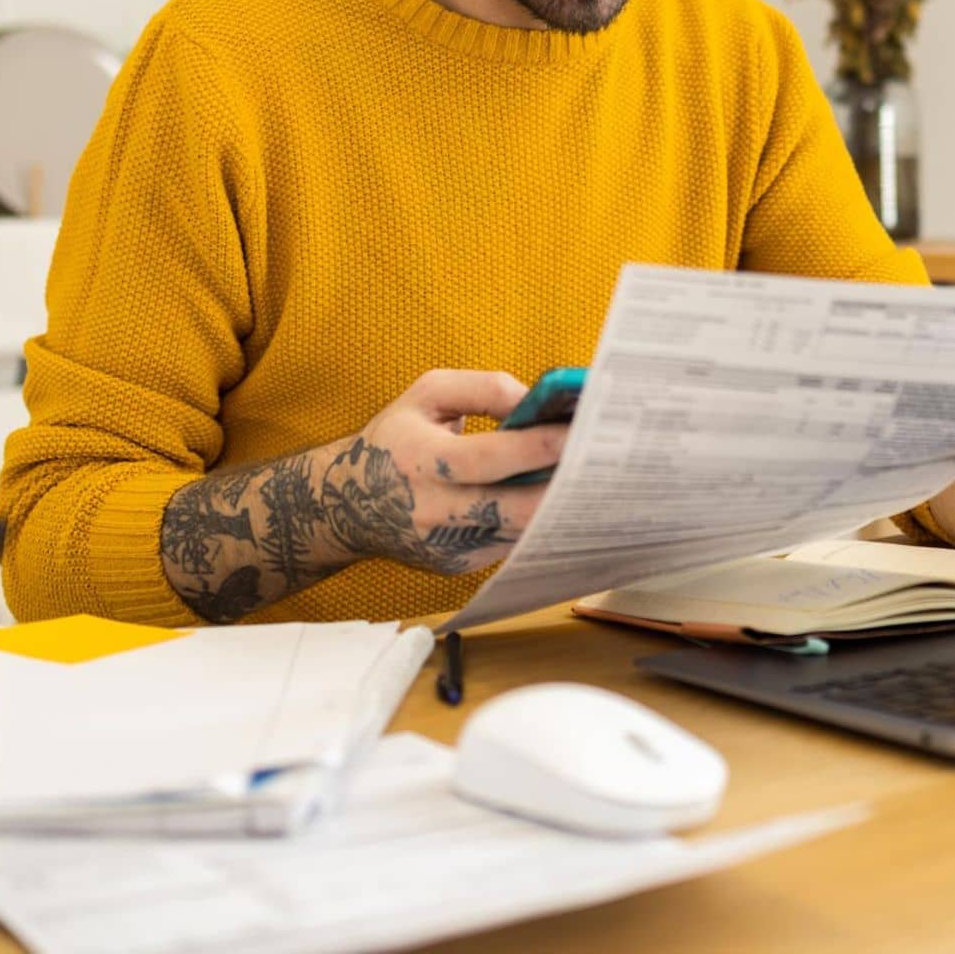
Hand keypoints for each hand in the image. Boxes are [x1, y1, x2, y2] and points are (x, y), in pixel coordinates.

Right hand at [161, 369, 566, 622]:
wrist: (344, 503)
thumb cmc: (395, 438)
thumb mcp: (426, 394)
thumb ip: (481, 388)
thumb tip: (534, 400)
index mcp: (422, 460)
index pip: (491, 457)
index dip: (541, 446)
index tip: (584, 432)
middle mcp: (434, 511)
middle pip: (515, 510)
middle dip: (565, 489)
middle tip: (610, 466)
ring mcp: (447, 547)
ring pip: (520, 535)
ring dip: (563, 512)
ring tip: (603, 485)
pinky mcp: (458, 567)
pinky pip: (511, 547)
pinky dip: (542, 528)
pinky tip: (572, 506)